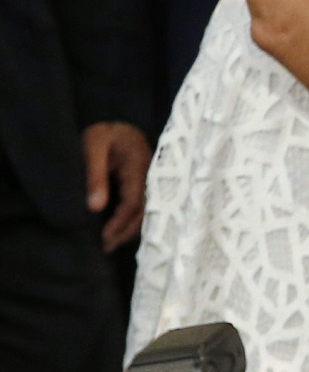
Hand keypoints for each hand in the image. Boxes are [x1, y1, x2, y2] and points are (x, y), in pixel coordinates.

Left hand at [81, 122, 150, 250]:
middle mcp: (150, 175)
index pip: (133, 203)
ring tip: (113, 243)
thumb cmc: (103, 134)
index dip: (119, 223)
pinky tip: (123, 228)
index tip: (103, 238)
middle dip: (126, 232)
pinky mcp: (148, 182)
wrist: (117, 124)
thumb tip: (95, 208)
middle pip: (145, 210)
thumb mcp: (93, 147)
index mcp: (138, 167)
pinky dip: (135, 220)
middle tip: (107, 247)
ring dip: (132, 229)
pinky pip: (146, 204)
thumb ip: (95, 176)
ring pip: (148, 210)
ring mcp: (151, 179)